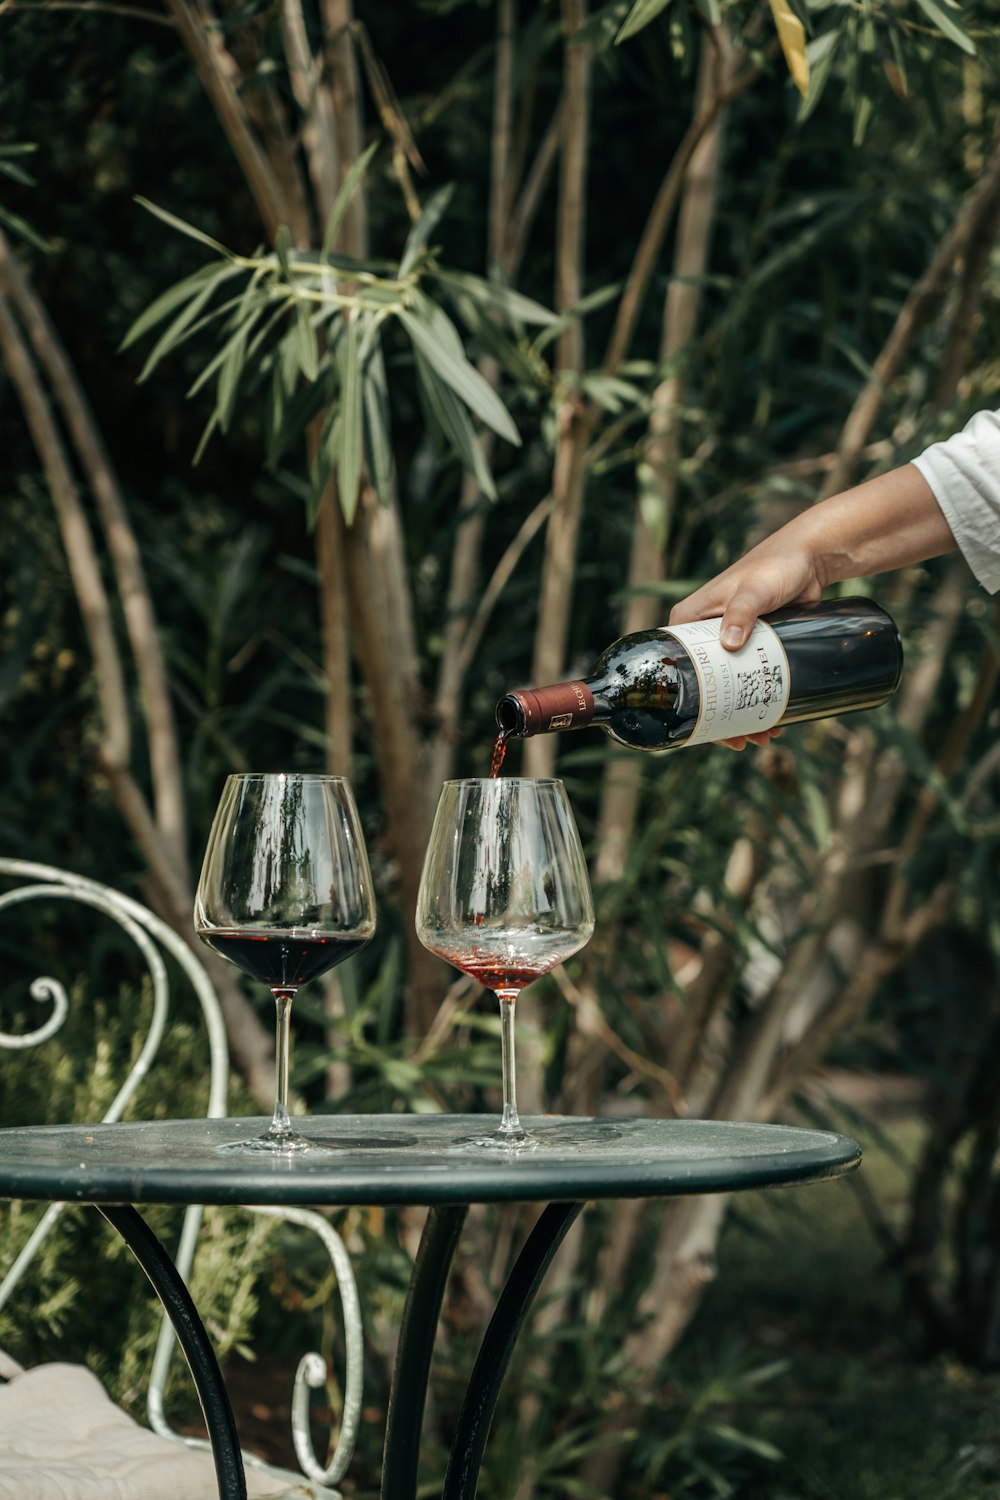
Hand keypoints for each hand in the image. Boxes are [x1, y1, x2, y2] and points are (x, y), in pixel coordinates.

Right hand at [668, 535, 822, 747]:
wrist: (809, 559)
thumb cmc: (775, 566)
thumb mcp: (755, 589)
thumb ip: (742, 611)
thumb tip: (729, 645)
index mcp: (688, 621)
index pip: (677, 667)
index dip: (689, 700)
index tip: (707, 725)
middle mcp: (703, 636)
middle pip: (704, 686)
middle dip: (723, 718)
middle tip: (745, 741)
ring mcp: (728, 644)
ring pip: (729, 689)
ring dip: (745, 716)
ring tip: (768, 735)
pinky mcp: (752, 648)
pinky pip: (750, 681)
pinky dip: (759, 701)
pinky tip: (776, 720)